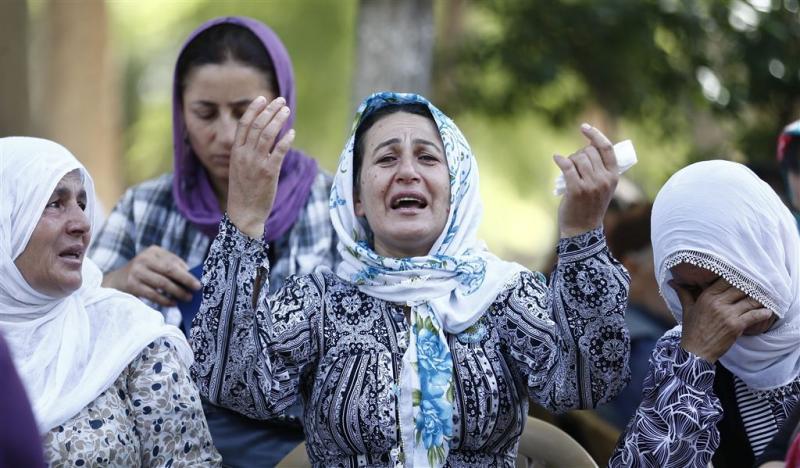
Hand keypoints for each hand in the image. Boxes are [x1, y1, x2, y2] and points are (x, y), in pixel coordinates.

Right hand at [102, 246, 200, 306]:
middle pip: (169, 270)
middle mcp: (144, 259)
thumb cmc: (144, 273)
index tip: (199, 281)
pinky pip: (153, 294)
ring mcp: (137, 271)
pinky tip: (173, 304)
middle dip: (186, 280)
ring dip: (177, 292)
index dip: (187, 272)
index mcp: (153, 251)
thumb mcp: (156, 264)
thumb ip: (172, 267)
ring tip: (187, 298)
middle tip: (197, 288)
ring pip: (162, 283)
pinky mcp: (132, 285)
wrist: (116, 280)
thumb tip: (192, 278)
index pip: (174, 261)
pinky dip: (165, 300)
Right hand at [227, 96, 295, 237]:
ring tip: (287, 110)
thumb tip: (259, 137)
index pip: (244, 124)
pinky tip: (292, 132)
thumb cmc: (243, 191)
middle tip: (281, 101)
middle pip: (258, 125)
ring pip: (268, 134)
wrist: (244, 213)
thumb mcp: (239, 168)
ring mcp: (256, 163)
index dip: (253, 109)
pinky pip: (279, 151)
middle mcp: (244, 154)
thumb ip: (246, 152)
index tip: (262, 98)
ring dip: (278, 119)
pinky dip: (286, 140)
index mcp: (235, 152)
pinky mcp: (269, 172)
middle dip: (270, 110)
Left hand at [554, 123, 617, 237]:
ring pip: (577, 159)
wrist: (583, 229)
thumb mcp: (602, 187)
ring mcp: (591, 185)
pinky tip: (556, 158)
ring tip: (567, 169)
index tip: (584, 127)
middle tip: (573, 164)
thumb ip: (600, 169)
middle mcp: (604, 179)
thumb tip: (587, 146)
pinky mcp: (577, 190)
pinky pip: (568, 167)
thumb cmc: (590, 206)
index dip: (595, 135)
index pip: (607, 148)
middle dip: (578, 154)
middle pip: (588, 152)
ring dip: (569, 160)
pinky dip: (560, 160)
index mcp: (614, 176)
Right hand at [675, 277, 772, 362]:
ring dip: (759, 300)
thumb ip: (683, 293)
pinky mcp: (736, 325)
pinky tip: (767, 312)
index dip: (736, 278)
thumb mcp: (687, 309)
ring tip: (764, 299)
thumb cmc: (691, 330)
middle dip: (750, 288)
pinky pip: (754, 315)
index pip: (726, 280)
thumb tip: (672, 282)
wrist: (696, 351)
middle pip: (740, 288)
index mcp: (706, 297)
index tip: (744, 278)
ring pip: (750, 301)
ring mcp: (728, 314)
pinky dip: (763, 313)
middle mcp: (717, 303)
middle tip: (758, 288)